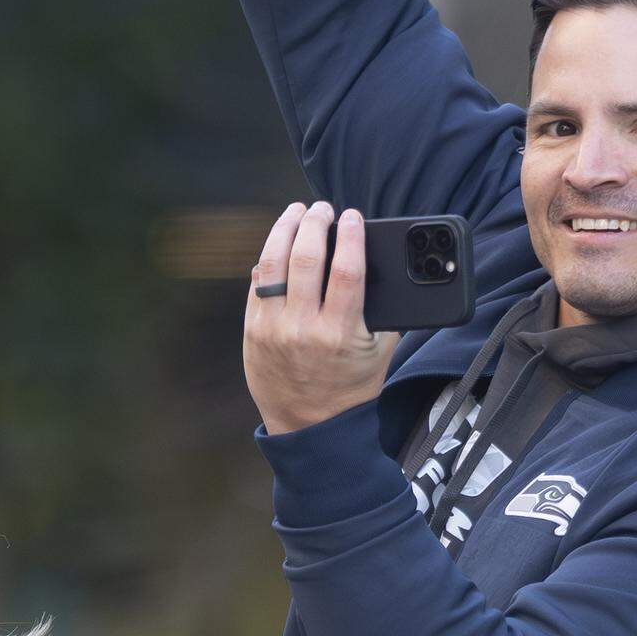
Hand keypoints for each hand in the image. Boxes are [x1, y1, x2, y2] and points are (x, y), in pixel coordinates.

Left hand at [244, 202, 397, 434]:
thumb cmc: (350, 386)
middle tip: (323, 208)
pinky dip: (268, 259)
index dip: (351, 235)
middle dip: (316, 223)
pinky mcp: (252, 331)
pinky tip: (279, 245)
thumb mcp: (380, 351)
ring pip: (273, 264)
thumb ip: (384, 310)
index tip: (352, 216)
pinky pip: (257, 283)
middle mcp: (303, 328)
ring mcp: (272, 329)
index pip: (347, 270)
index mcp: (340, 333)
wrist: (309, 426)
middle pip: (307, 258)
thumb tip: (380, 263)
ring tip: (297, 213)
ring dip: (285, 230)